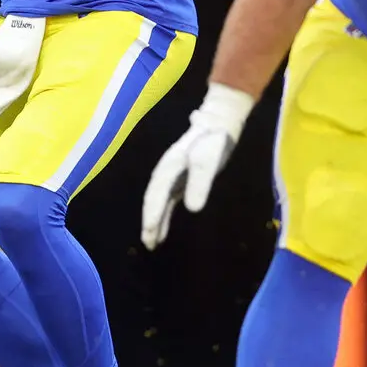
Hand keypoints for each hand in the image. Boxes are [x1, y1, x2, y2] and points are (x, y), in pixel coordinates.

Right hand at [139, 84, 255, 248]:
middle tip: (148, 243)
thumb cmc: (214, 140)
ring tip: (152, 242)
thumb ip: (200, 182)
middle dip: (149, 221)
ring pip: (159, 202)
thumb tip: (192, 209)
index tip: (149, 231)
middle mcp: (166, 173)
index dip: (152, 213)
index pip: (157, 194)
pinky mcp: (180, 180)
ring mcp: (172, 177)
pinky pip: (167, 201)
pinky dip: (163, 215)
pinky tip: (163, 229)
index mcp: (170, 167)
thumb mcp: (209, 160)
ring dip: (155, 221)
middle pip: (153, 200)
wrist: (218, 123)